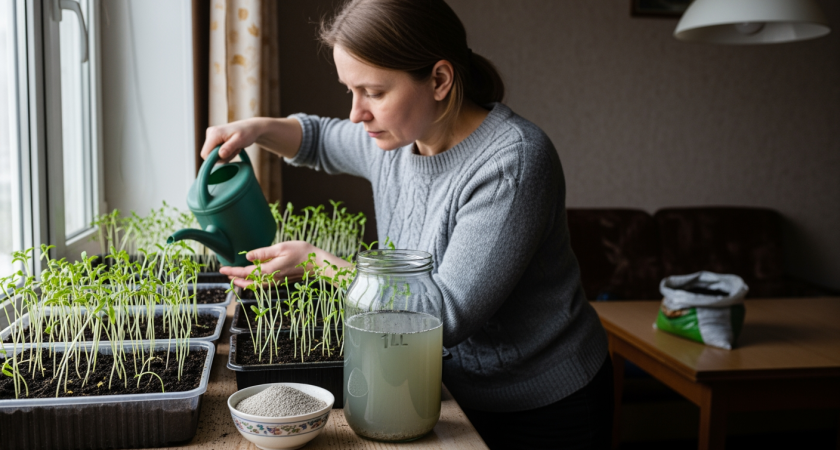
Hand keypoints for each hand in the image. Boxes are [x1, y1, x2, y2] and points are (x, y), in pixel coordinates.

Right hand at [200, 118, 263, 162]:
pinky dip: (225, 152)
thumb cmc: (247, 133)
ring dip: (225, 155)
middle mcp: (210, 133)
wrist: (251, 127)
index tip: (229, 155)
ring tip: (235, 148)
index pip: (205, 154)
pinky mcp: (215, 139)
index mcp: (214, 134)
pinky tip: (232, 147)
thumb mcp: (240, 141)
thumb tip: (220, 155)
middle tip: (235, 151)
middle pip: (209, 155)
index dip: (215, 159)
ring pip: (213, 154)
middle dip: (222, 157)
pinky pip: (216, 151)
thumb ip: (229, 148)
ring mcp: (211, 136)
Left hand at [219, 241, 350, 288]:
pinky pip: (264, 285)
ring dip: (244, 282)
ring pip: (256, 286)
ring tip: (235, 278)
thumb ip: (263, 253)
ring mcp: (277, 282)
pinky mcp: (281, 281)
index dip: (233, 271)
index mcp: (269, 270)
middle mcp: (271, 279)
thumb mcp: (281, 247)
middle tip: (226, 274)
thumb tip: (248, 256)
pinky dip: (255, 283)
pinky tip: (254, 280)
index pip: (246, 272)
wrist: (318, 263)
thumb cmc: (302, 251)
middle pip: (249, 282)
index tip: (222, 269)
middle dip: (236, 279)